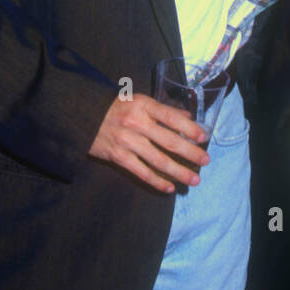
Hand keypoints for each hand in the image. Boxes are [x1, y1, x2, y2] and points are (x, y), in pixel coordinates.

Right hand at [89, 93, 208, 192]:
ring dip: (178, 172)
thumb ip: (163, 110)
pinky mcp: (118, 157)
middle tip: (205, 161)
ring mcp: (127, 142)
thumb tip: (187, 117)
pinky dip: (157, 181)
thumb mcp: (139, 101)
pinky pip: (142, 172)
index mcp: (144, 106)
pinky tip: (169, 187)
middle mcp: (137, 124)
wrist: (84, 116)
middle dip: (190, 153)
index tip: (203, 137)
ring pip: (159, 160)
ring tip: (194, 179)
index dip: (189, 128)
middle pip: (169, 141)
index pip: (171, 117)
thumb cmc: (116, 107)